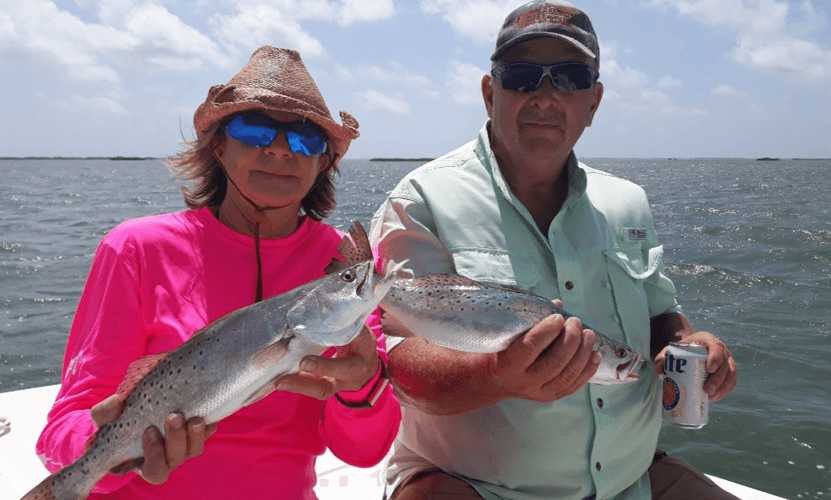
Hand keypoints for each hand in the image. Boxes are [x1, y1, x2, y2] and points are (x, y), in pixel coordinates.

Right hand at [90, 394, 216, 483]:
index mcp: (145, 462)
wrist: (140, 406)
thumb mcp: (107, 417)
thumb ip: (105, 412)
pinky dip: (209, 426)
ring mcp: (184, 446)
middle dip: (176, 439)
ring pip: (194, 449)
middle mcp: (167, 457)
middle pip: (177, 458)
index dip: (155, 455)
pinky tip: (207, 416)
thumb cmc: (119, 419)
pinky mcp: (197, 433)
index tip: (149, 431)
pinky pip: (207, 434)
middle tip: (173, 417)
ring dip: (195, 434)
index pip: (155, 471)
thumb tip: (116, 401)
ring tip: (194, 417)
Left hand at [274, 325, 379, 398]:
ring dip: (302, 385)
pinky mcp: (331, 388)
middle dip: (324, 367)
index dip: (349, 334)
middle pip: (345, 370)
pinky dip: (298, 386)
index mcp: (366, 345)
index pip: (360, 337)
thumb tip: (317, 310)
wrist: (366, 368)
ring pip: (325, 387)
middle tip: (304, 362)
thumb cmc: (358, 343)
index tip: (332, 327)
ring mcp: (345, 382)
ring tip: (281, 381)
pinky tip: (282, 382)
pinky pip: (314, 390)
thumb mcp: (357, 329)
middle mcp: (359, 367)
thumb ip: (342, 323)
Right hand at [490, 312, 600, 402]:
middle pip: (554, 362)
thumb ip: (531, 320)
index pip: (530, 347)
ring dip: (582, 353)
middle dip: (570, 340)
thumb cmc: (500, 350)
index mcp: (507, 364)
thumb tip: (558, 304)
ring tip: (588, 334)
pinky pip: (574, 385)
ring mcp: (538, 392)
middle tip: (575, 322)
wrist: (493, 379)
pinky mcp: (550, 396)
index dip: (547, 330)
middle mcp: (523, 381)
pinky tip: (594, 354)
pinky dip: (588, 369)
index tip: (558, 317)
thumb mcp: (507, 334)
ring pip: (567, 375)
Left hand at [653, 331, 737, 401]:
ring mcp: (726, 360)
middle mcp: (720, 349)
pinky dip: (725, 391)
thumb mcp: (671, 352)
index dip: (716, 357)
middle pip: (724, 363)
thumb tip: (658, 371)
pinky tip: (715, 398)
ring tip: (710, 397)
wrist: (687, 352)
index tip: (708, 369)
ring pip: (731, 374)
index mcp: (707, 339)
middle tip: (706, 390)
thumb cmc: (679, 351)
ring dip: (723, 387)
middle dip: (718, 379)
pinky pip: (731, 381)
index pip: (716, 346)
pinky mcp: (728, 371)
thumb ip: (662, 359)